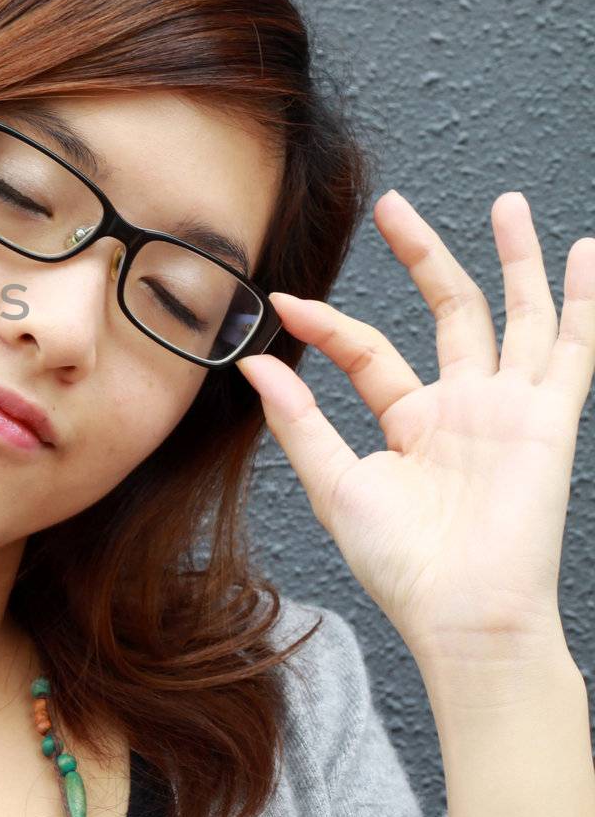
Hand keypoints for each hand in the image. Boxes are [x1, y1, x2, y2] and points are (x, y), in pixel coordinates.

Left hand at [236, 189, 594, 662]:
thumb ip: (299, 421)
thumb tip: (254, 364)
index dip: (327, 324)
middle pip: (447, 312)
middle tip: (395, 206)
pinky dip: (582, 301)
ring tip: (508, 204)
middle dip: (424, 256)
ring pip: (515, 317)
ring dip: (513, 261)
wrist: (462, 613)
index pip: (368, 350)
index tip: (284, 302)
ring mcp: (507, 409)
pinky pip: (571, 350)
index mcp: (410, 422)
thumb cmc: (402, 565)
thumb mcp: (335, 483)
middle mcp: (462, 408)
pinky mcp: (547, 419)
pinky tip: (583, 254)